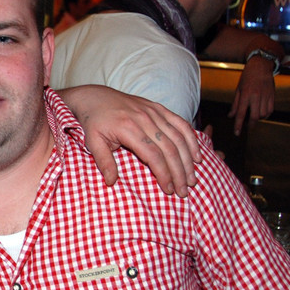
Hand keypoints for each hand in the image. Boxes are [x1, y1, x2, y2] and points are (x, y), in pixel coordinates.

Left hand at [58, 85, 199, 196]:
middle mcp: (145, 118)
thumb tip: (111, 182)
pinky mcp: (159, 108)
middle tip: (184, 191)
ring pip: (178, 137)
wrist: (95, 97)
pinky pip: (180, 123)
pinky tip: (197, 156)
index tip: (169, 190)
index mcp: (128, 128)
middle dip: (179, 172)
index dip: (163, 173)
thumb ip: (103, 162)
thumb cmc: (93, 122)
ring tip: (192, 179)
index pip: (153, 154)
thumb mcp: (92, 142)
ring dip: (188, 160)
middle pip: (170, 148)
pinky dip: (191, 139)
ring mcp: (154, 111)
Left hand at [229, 59, 274, 134]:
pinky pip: (270, 110)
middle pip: (255, 116)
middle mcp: (256, 96)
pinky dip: (266, 114)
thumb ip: (235, 104)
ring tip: (254, 116)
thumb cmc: (248, 77)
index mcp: (246, 95)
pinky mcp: (272, 96)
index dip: (238, 125)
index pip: (241, 113)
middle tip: (248, 127)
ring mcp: (265, 96)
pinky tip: (262, 113)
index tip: (237, 133)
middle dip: (251, 125)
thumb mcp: (238, 89)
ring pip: (263, 114)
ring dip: (259, 118)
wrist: (261, 66)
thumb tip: (231, 116)